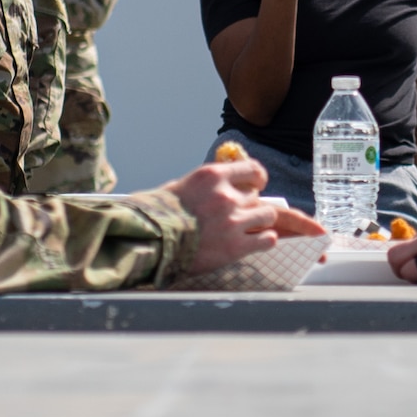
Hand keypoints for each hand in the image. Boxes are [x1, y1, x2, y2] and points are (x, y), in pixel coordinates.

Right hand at [164, 159, 324, 274]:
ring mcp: (232, 222)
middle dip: (250, 204)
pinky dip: (264, 241)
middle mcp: (226, 196)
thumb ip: (205, 185)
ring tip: (248, 229)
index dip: (257, 178)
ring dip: (260, 222)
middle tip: (241, 214)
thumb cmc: (157, 215)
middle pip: (257, 195)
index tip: (257, 184)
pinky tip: (254, 243)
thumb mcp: (179, 187)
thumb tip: (221, 183)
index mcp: (212, 176)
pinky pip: (268, 240)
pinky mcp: (235, 247)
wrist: (149, 244)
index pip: (252, 169)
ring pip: (267, 215)